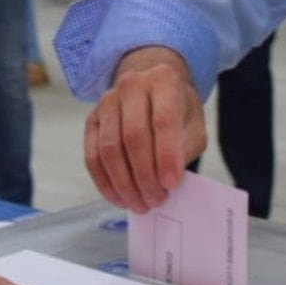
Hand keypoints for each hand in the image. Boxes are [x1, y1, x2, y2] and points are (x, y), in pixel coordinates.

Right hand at [83, 47, 206, 212]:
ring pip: (109, 148)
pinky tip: (119, 198)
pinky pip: (92, 155)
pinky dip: (104, 182)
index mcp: (163, 81)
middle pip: (133, 136)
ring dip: (124, 183)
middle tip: (156, 200)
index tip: (171, 185)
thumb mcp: (194, 124)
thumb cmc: (177, 109)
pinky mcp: (91, 119)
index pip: (163, 120)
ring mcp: (107, 101)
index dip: (166, 155)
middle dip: (144, 175)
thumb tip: (166, 182)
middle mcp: (131, 85)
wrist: (151, 87)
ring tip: (140, 204)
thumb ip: (184, 149)